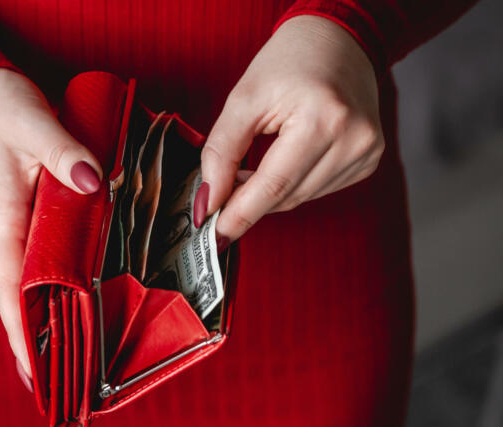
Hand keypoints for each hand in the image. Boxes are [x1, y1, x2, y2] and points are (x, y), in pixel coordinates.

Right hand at [0, 68, 101, 385]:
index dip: (21, 329)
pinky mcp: (32, 215)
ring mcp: (20, 225)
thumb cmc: (1, 110)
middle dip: (37, 338)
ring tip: (71, 355)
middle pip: (21, 296)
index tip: (35, 369)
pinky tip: (75, 299)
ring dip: (48, 316)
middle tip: (63, 379)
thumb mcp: (32, 124)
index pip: (10, 287)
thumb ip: (62, 152)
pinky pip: (45, 257)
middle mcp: (9, 231)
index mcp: (2, 219)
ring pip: (34, 280)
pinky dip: (58, 283)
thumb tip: (92, 181)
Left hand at [196, 15, 384, 247]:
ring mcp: (367, 151)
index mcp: (323, 118)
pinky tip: (285, 160)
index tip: (214, 234)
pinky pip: (318, 189)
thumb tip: (209, 201)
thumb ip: (221, 151)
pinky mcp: (369, 159)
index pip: (273, 185)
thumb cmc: (289, 61)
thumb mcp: (244, 99)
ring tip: (253, 165)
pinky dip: (293, 184)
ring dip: (270, 192)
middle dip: (249, 202)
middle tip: (221, 194)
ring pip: (301, 198)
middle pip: (287, 196)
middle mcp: (354, 139)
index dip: (240, 213)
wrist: (338, 39)